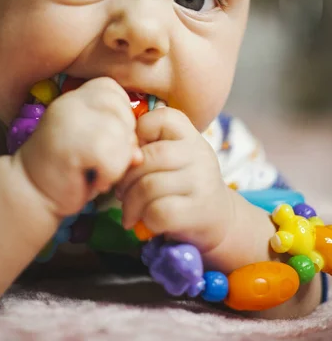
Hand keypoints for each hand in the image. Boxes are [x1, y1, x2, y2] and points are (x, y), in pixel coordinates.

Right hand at [14, 77, 141, 216]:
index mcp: (74, 99)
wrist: (29, 196)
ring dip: (117, 163)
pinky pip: (111, 156)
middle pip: (122, 110)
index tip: (108, 140)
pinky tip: (95, 183)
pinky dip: (110, 175)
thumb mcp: (97, 148)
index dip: (120, 116)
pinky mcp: (69, 145)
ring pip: (120, 135)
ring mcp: (67, 121)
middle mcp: (70, 103)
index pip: (112, 89)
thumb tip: (139, 155)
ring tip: (99, 174)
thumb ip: (119, 140)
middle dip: (124, 141)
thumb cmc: (67, 174)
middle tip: (105, 162)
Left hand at [116, 106, 232, 254]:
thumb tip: (122, 156)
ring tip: (131, 211)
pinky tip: (147, 222)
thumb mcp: (170, 159)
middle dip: (126, 179)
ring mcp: (202, 182)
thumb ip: (146, 149)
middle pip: (148, 157)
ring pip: (149, 186)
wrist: (218, 218)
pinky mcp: (199, 210)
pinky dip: (146, 219)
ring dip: (131, 203)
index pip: (160, 118)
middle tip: (121, 193)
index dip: (138, 134)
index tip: (136, 157)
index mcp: (189, 135)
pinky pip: (158, 212)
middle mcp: (199, 154)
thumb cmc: (181, 185)